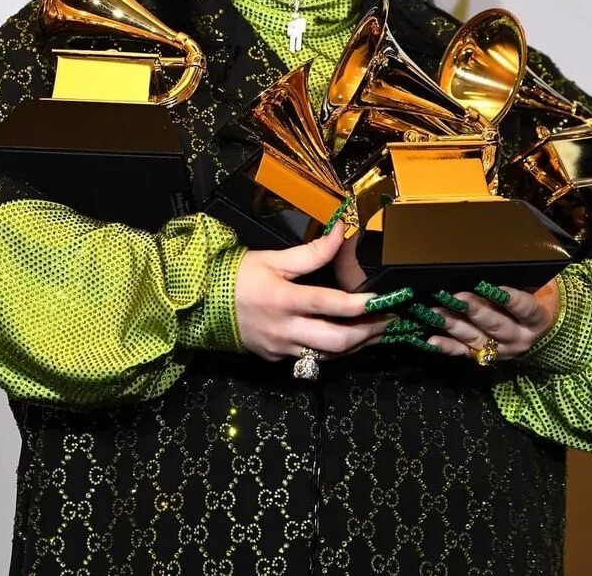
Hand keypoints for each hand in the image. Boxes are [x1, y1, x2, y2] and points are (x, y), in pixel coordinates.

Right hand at [235, 221, 390, 361]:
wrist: (201, 303)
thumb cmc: (238, 275)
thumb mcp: (273, 259)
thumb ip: (311, 252)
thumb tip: (341, 232)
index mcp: (283, 299)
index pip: (329, 304)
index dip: (359, 304)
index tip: (382, 300)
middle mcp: (285, 329)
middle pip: (335, 341)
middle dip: (367, 334)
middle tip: (389, 322)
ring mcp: (280, 348)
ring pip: (327, 356)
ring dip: (355, 346)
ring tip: (376, 333)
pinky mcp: (276, 359)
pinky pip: (311, 360)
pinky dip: (332, 352)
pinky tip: (347, 341)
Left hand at [428, 278, 561, 360]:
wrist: (541, 332)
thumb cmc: (536, 300)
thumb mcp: (537, 288)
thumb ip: (520, 280)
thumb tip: (495, 264)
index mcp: (536, 320)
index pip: (525, 308)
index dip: (510, 299)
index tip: (493, 287)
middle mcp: (519, 338)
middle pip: (496, 325)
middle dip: (475, 310)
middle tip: (457, 297)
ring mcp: (500, 349)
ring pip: (475, 337)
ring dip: (453, 324)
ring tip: (435, 311)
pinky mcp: (484, 355)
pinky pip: (464, 352)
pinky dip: (448, 346)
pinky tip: (432, 340)